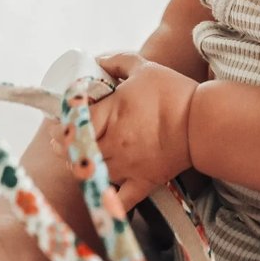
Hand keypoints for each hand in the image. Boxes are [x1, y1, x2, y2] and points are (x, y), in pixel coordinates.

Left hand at [53, 52, 197, 209]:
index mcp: (112, 114)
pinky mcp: (143, 182)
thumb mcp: (145, 68)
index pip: (73, 124)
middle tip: (60, 139)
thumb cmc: (173, 92)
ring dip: (79, 167)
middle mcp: (114, 143)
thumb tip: (98, 60)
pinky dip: (105, 199)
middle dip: (64, 146)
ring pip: (90, 175)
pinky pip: (118, 201)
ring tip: (76, 158)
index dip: (61, 124)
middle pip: (75, 152)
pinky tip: (98, 191)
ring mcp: (127, 167)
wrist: (202, 122)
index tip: (57, 121)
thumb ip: (119, 61)